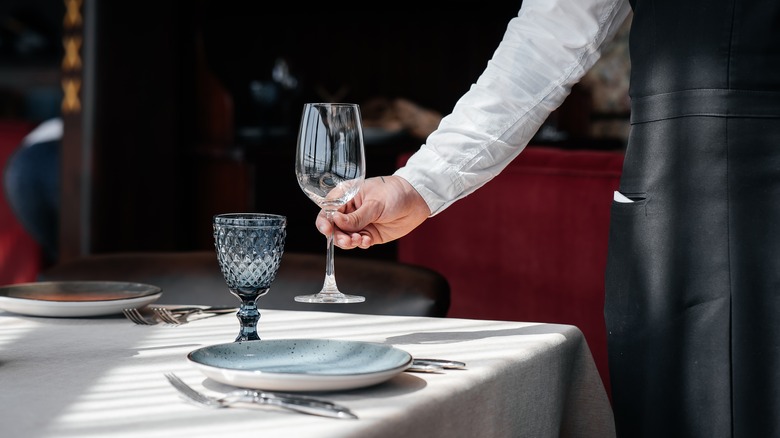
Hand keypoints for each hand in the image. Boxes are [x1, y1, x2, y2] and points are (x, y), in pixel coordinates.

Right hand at [316, 176, 430, 248]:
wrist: (416, 201)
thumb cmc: (394, 193)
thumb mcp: (374, 203)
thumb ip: (356, 216)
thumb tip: (336, 222)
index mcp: (346, 196)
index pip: (328, 209)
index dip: (325, 221)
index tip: (327, 230)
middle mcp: (350, 211)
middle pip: (334, 227)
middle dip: (338, 236)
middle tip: (347, 240)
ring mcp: (359, 223)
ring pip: (345, 237)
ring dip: (349, 242)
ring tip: (359, 240)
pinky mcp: (369, 234)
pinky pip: (359, 242)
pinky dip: (360, 244)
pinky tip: (367, 240)